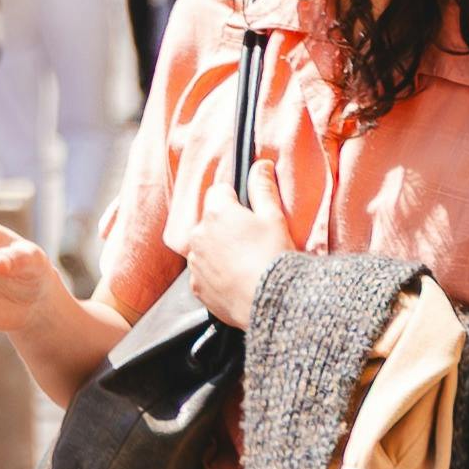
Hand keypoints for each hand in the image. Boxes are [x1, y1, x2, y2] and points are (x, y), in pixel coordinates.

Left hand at [182, 185, 290, 329]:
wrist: (268, 302)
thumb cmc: (273, 258)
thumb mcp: (274, 218)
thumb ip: (263, 188)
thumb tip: (260, 166)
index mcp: (217, 212)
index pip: (219, 191)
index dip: (236, 199)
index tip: (249, 212)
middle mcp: (198, 234)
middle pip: (211, 220)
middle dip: (227, 226)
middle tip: (252, 241)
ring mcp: (194, 261)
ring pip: (205, 246)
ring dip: (219, 249)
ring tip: (246, 262)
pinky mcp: (196, 285)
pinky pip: (204, 272)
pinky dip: (216, 273)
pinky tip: (237, 278)